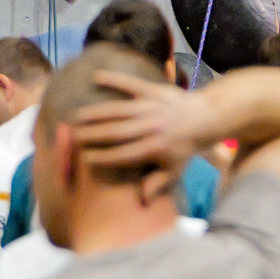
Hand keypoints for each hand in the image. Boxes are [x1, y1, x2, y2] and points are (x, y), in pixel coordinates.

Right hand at [70, 70, 213, 170]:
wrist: (206, 117)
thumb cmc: (185, 147)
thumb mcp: (175, 170)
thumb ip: (157, 183)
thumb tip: (141, 201)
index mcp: (156, 148)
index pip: (123, 155)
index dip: (102, 157)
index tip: (83, 158)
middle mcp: (152, 127)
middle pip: (117, 132)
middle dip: (93, 135)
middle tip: (73, 136)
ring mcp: (153, 107)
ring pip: (120, 110)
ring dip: (97, 112)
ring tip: (77, 116)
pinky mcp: (155, 90)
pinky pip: (133, 84)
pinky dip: (115, 79)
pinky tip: (96, 76)